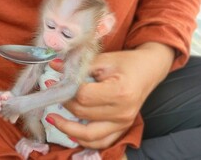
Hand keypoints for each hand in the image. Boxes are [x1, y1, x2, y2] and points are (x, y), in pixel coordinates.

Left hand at [46, 42, 174, 148]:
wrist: (148, 70)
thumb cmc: (127, 63)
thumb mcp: (104, 59)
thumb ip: (79, 65)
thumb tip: (54, 65)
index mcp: (119, 92)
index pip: (83, 96)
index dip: (64, 89)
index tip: (51, 82)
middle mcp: (122, 112)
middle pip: (83, 113)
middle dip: (63, 104)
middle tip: (52, 95)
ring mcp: (123, 123)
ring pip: (89, 135)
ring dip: (67, 129)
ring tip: (53, 119)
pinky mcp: (123, 128)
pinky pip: (101, 142)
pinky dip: (84, 140)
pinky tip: (71, 132)